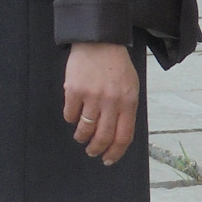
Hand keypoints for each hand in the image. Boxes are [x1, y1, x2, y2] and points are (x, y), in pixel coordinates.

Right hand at [63, 42, 139, 165]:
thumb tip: (118, 136)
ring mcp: (92, 96)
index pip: (123, 136)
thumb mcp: (131, 87)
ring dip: (82, 137)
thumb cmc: (116, 67)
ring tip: (81, 138)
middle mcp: (111, 101)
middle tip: (92, 152)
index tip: (108, 159)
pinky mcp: (74, 90)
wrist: (99, 42)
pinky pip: (70, 114)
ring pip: (85, 128)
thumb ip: (126, 110)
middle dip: (96, 149)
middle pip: (104, 136)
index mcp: (128, 102)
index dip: (115, 152)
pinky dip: (71, 119)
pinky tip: (73, 117)